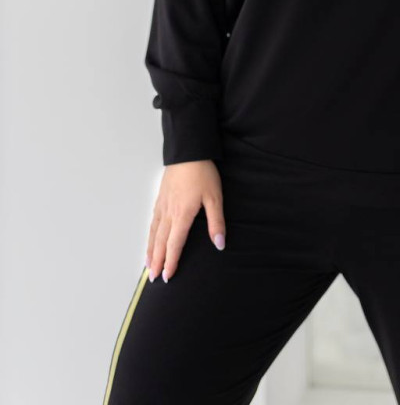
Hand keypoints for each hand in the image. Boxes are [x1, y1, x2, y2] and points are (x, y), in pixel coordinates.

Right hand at [145, 160, 225, 282]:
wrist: (188, 152)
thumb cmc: (203, 173)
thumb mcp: (214, 197)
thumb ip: (216, 222)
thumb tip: (220, 244)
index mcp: (182, 215)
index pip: (175, 244)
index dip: (172, 262)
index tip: (168, 276)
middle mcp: (168, 213)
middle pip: (160, 242)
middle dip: (157, 262)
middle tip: (155, 278)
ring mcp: (162, 205)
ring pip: (153, 233)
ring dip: (151, 251)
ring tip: (149, 266)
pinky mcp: (160, 198)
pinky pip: (152, 222)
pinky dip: (150, 235)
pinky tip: (150, 239)